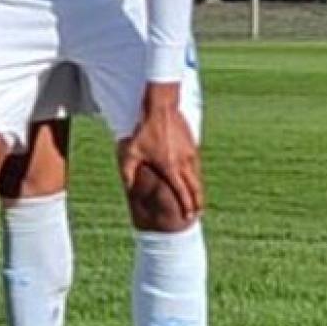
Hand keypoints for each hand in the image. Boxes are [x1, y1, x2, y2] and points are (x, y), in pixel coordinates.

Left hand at [119, 83, 203, 219]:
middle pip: (195, 188)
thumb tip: (128, 188)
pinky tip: (192, 179)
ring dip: (198, 190)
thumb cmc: (144, 130)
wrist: (161, 109)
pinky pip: (196, 166)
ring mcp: (191, 154)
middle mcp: (184, 163)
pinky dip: (196, 176)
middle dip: (197, 203)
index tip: (189, 216)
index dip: (187, 206)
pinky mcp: (193, 146)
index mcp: (170, 167)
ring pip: (198, 177)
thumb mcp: (130, 151)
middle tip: (197, 214)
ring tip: (196, 200)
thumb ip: (128, 171)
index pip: (182, 192)